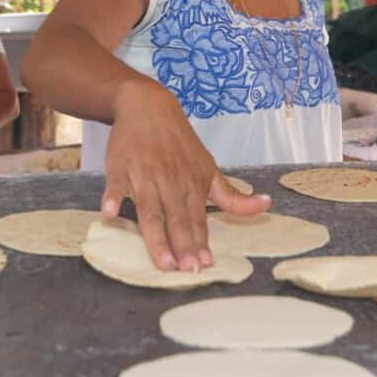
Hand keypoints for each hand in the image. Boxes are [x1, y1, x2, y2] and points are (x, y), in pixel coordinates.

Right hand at [100, 79, 270, 271]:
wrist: (148, 106)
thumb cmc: (179, 142)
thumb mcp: (208, 167)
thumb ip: (231, 195)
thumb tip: (265, 205)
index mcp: (192, 183)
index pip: (197, 219)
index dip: (200, 242)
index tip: (204, 265)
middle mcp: (171, 181)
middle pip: (175, 219)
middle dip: (181, 245)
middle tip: (184, 270)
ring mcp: (145, 174)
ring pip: (150, 209)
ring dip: (155, 235)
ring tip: (161, 260)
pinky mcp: (121, 166)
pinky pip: (117, 185)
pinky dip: (113, 198)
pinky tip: (110, 214)